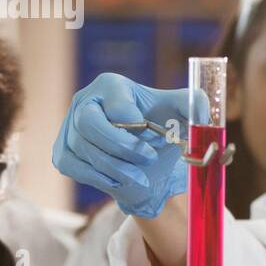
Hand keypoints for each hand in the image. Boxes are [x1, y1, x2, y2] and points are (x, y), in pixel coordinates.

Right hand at [52, 72, 192, 217]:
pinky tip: (119, 180)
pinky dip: (98, 177)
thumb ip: (196, 105)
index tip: (155, 139)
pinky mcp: (63, 152)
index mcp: (110, 85)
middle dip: (121, 147)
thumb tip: (203, 113)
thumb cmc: (160, 126)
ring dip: (116, 168)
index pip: (115, 105)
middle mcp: (83, 101)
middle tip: (147, 160)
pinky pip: (73, 166)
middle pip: (89, 123)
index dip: (135, 126)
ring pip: (83, 149)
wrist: (144, 154)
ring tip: (140, 176)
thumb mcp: (181, 112)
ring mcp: (68, 127)